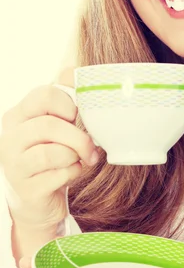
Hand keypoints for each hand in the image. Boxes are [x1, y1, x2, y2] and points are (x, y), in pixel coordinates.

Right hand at [0, 67, 98, 231]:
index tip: (76, 116)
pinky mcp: (26, 189)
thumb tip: (73, 70)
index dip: (67, 104)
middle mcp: (9, 138)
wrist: (39, 197)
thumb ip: (64, 95)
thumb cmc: (52, 151)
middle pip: (48, 126)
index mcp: (18, 115)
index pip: (43, 95)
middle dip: (78, 136)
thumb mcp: (56, 122)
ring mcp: (14, 165)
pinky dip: (73, 173)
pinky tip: (72, 173)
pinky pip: (57, 176)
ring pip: (52, 153)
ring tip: (79, 159)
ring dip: (75, 156)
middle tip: (91, 146)